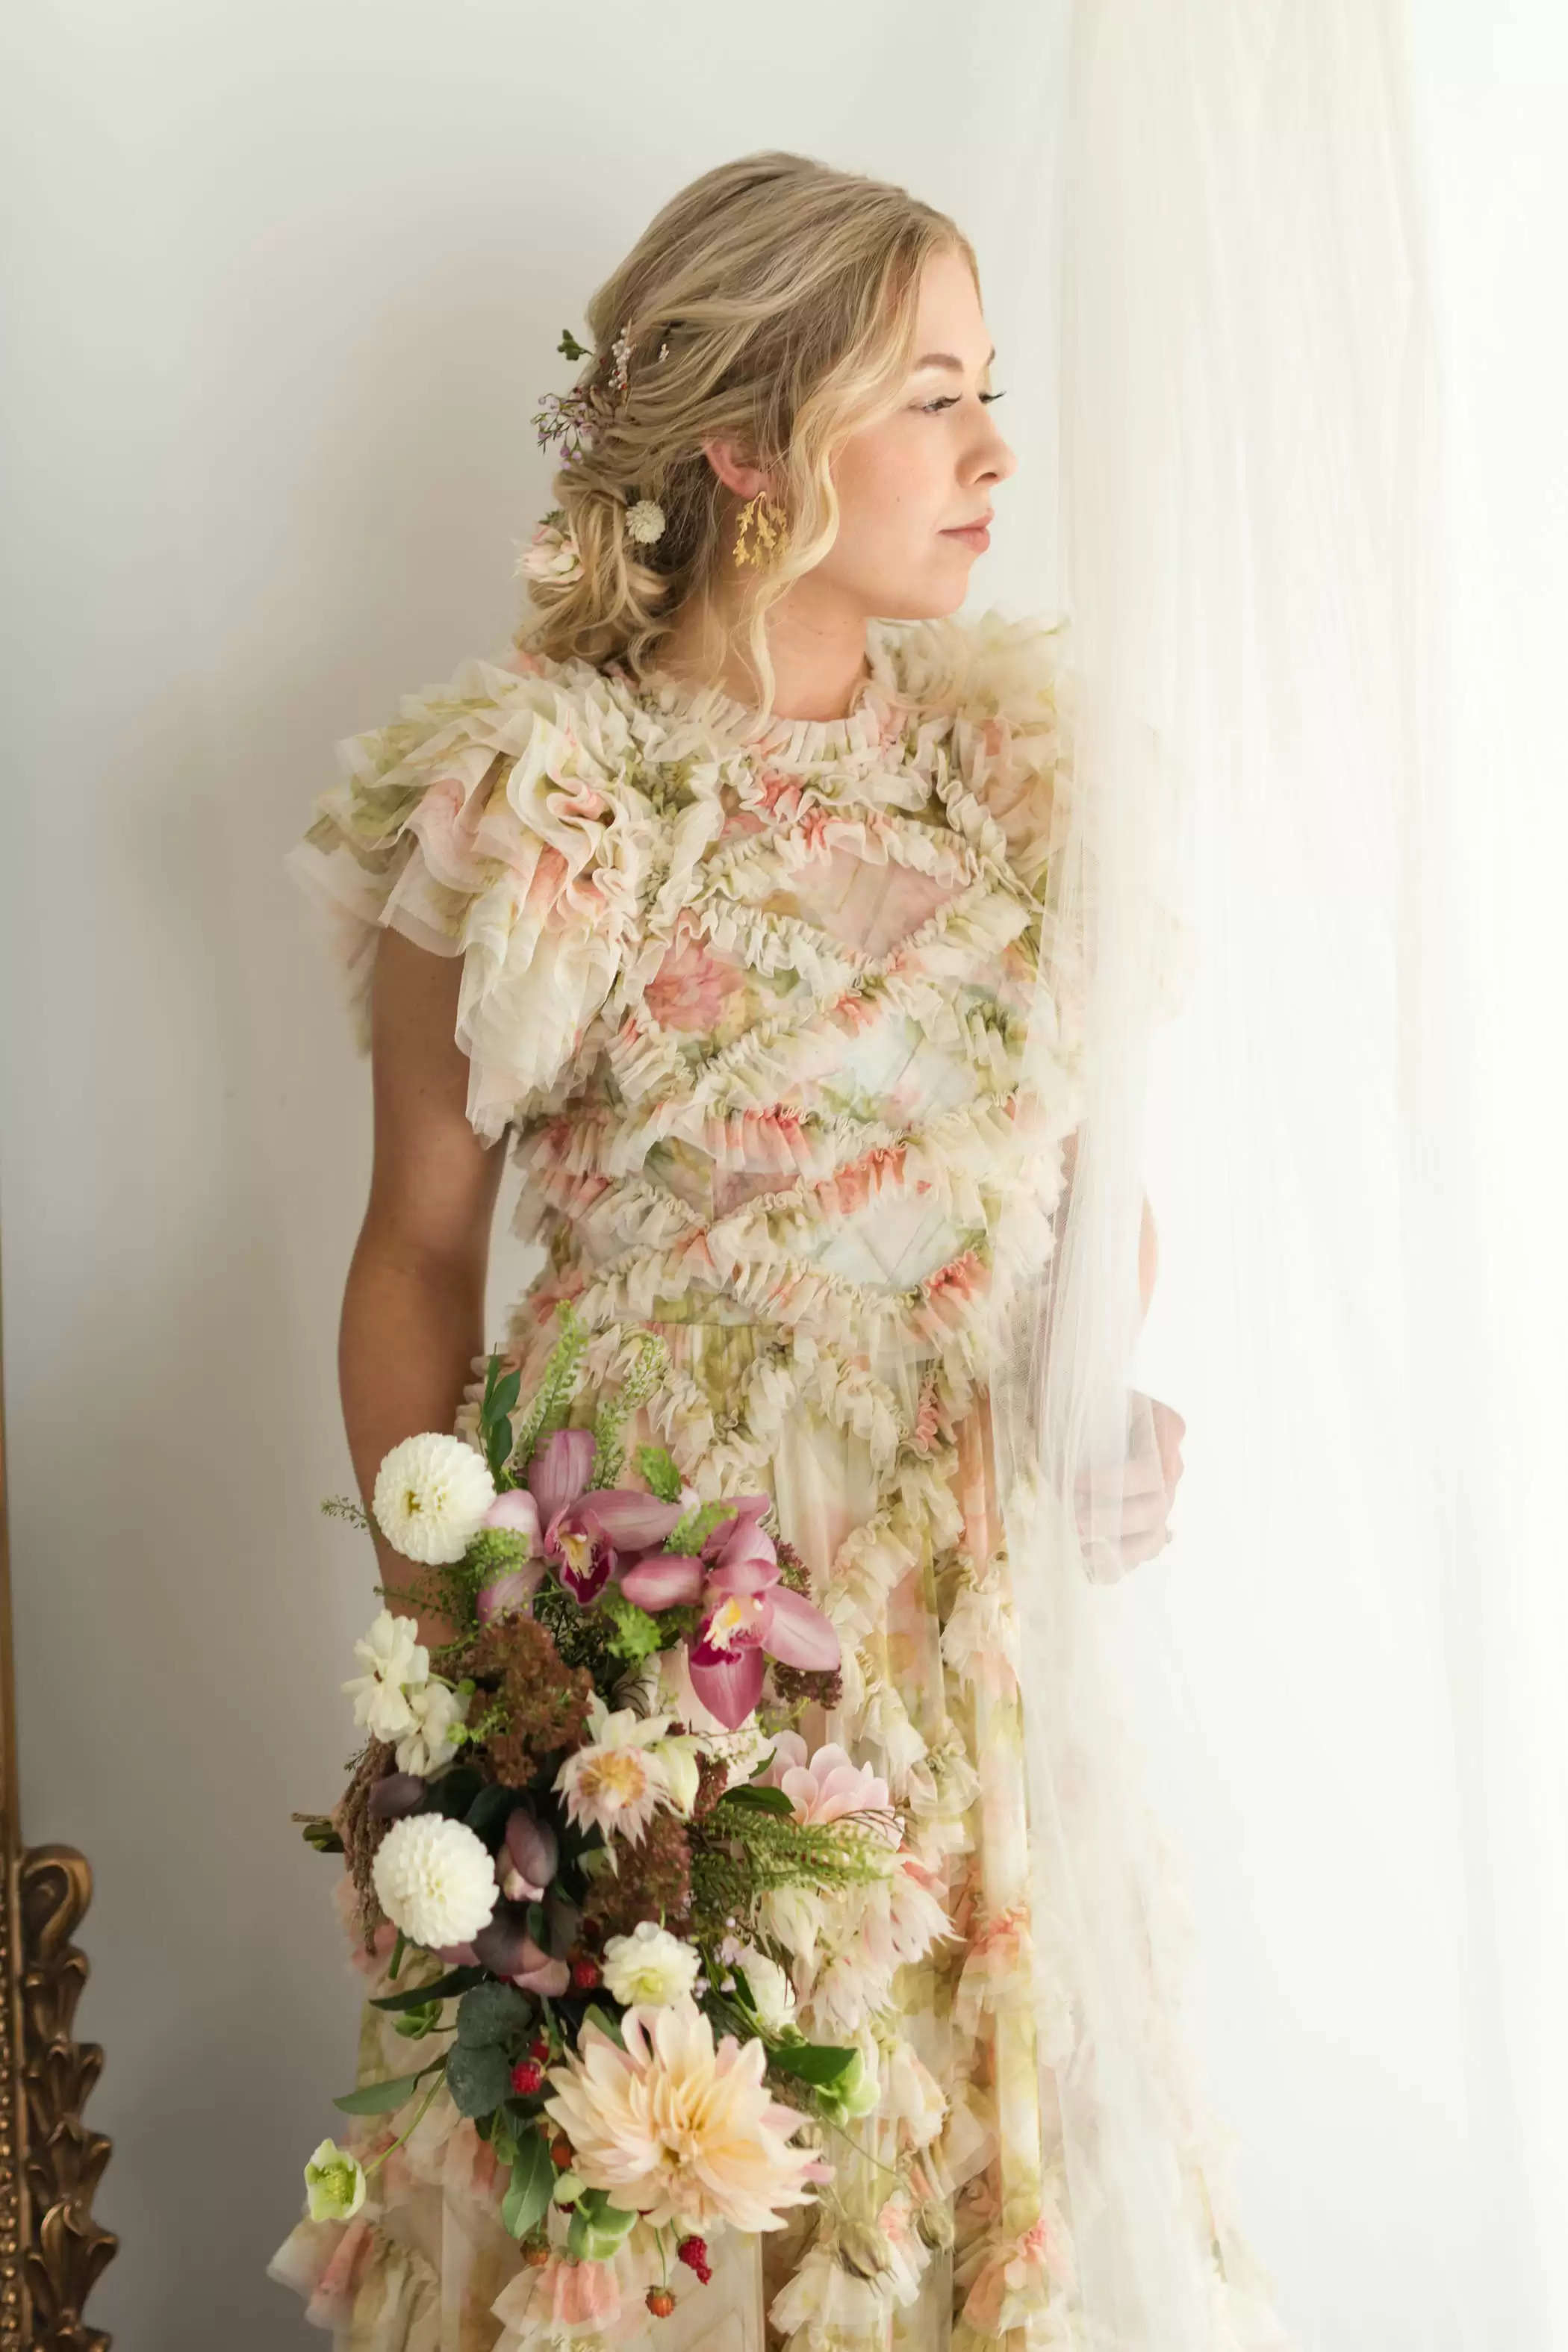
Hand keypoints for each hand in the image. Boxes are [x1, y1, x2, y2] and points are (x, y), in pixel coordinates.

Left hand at [1074, 1391, 1185, 1579]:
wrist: (1077, 1405)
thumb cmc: (1076, 1398)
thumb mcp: (1075, 1402)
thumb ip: (1074, 1429)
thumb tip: (1057, 1478)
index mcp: (1162, 1424)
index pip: (1150, 1465)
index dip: (1112, 1482)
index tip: (1073, 1484)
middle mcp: (1171, 1461)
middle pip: (1156, 1505)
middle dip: (1114, 1520)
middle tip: (1074, 1522)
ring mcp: (1165, 1494)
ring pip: (1156, 1535)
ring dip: (1119, 1549)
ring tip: (1081, 1551)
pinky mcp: (1151, 1519)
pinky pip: (1145, 1549)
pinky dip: (1119, 1562)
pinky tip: (1089, 1565)